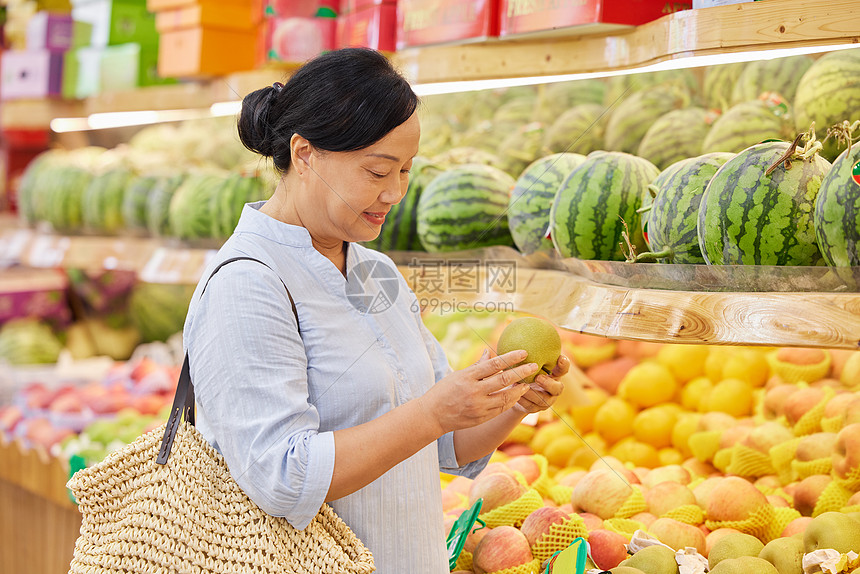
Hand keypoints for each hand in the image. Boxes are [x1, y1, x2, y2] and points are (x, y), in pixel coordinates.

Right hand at [421, 350, 538, 434]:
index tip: (524, 353)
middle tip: (534, 366)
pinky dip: (510, 401)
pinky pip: (501, 409)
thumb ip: (476, 366)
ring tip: (528, 383)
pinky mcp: (481, 418)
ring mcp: (478, 406)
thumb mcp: (457, 375)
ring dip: (519, 389)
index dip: (511, 358)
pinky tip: (517, 395)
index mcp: (467, 377)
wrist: (432, 416)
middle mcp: (474, 391)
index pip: (494, 364)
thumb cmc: (443, 391)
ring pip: (506, 397)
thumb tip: (489, 351)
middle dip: (521, 372)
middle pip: (503, 380)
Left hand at [513, 354, 568, 414]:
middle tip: (537, 377)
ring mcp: (547, 400)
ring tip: (521, 386)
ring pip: (544, 399)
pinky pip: (532, 406)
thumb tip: (517, 329)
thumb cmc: (521, 371)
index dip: (564, 364)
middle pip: (558, 388)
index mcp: (554, 374)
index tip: (560, 357)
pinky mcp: (537, 409)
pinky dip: (524, 400)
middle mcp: (554, 387)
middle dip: (548, 383)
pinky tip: (516, 395)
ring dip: (532, 392)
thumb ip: (524, 352)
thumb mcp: (523, 362)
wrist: (514, 392)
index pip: (563, 368)